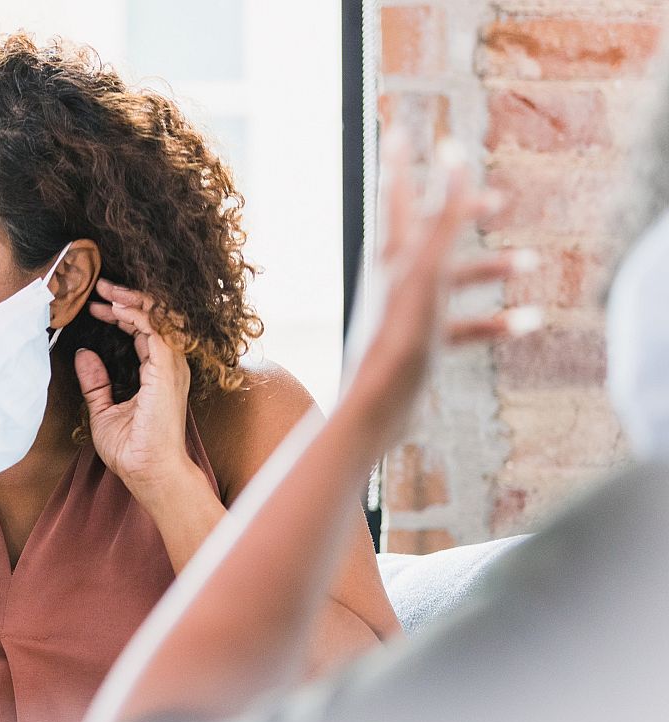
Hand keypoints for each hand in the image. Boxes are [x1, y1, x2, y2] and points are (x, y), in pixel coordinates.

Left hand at [75, 281, 204, 503]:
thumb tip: (84, 355)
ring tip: (106, 290)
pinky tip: (116, 310)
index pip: (144, 329)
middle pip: (156, 316)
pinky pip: (156, 330)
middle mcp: (169, 365)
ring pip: (160, 316)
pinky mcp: (167, 371)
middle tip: (100, 286)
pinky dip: (137, 315)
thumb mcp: (103, 409)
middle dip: (127, 297)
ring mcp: (171, 367)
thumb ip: (96, 382)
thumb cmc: (132, 449)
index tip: (96, 307)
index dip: (121, 314)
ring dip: (132, 300)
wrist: (147, 471)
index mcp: (158, 371)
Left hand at [341, 136, 532, 446]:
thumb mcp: (427, 269)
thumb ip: (443, 216)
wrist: (377, 408)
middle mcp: (394, 280)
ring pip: (454, 280)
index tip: (400, 129)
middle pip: (430, 234)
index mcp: (390, 257)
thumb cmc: (398, 337)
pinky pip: (464, 326)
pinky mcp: (420, 344)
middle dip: (463, 215)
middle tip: (498, 200)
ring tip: (530, 261)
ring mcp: (407, 312)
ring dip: (491, 269)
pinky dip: (495, 321)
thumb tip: (452, 155)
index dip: (402, 162)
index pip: (396, 196)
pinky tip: (528, 323)